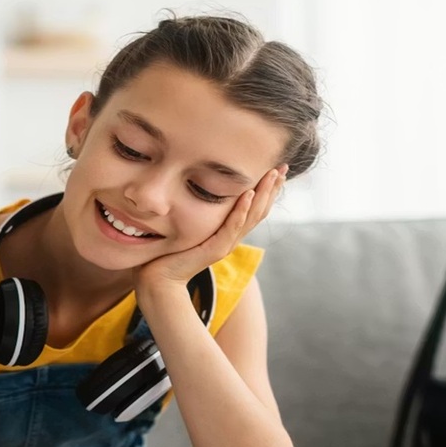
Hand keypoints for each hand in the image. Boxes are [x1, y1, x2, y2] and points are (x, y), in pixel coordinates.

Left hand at [135, 164, 287, 293]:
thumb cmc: (171, 253)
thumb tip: (197, 189)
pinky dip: (241, 210)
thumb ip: (202, 214)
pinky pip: (232, 226)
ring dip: (263, 194)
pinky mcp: (215, 249)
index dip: (268, 190)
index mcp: (229, 233)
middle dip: (272, 188)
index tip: (277, 170)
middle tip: (284, 166)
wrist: (160, 280)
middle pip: (260, 210)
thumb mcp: (192, 228)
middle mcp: (232, 238)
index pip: (256, 208)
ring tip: (273, 175)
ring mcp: (226, 244)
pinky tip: (248, 194)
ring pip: (251, 216)